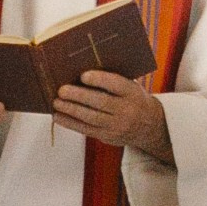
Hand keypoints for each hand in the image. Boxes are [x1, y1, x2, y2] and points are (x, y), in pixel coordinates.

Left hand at [52, 70, 172, 163]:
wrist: (149, 126)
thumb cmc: (132, 99)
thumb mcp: (131, 86)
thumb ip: (113, 80)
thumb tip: (82, 68)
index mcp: (132, 93)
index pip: (117, 85)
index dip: (100, 80)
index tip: (83, 75)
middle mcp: (127, 110)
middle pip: (101, 102)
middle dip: (79, 96)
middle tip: (62, 90)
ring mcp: (117, 126)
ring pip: (91, 118)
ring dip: (71, 110)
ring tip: (56, 102)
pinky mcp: (108, 137)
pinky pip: (86, 130)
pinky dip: (70, 123)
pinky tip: (58, 116)